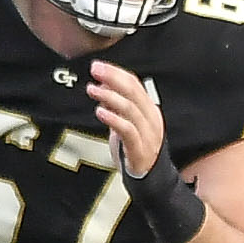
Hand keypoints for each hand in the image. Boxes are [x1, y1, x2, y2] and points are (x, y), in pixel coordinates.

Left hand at [88, 59, 164, 175]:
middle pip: (133, 92)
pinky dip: (113, 119)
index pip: (135, 84)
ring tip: (92, 90)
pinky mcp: (140, 149)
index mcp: (149, 110)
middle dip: (112, 78)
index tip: (98, 65)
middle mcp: (151, 120)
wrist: (149, 177)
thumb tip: (104, 82)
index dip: (116, 72)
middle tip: (95, 70)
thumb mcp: (126, 121)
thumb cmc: (135, 148)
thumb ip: (116, 103)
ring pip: (130, 109)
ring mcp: (148, 134)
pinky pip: (128, 130)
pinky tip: (100, 112)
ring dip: (109, 96)